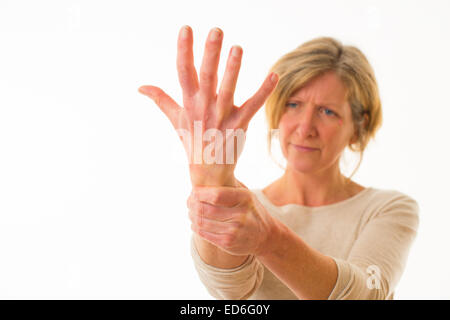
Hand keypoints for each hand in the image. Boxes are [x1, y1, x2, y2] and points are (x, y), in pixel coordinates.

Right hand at [139, 26, 277, 185]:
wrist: (208, 173)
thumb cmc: (193, 142)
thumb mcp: (175, 120)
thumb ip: (161, 100)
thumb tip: (141, 87)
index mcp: (189, 104)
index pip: (183, 73)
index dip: (184, 50)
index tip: (186, 29)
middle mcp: (204, 109)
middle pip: (206, 77)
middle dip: (210, 54)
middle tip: (216, 31)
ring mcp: (222, 118)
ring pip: (228, 90)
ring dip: (233, 70)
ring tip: (238, 48)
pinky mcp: (239, 126)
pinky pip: (252, 106)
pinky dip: (264, 91)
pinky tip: (274, 75)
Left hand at [187, 185, 277, 255]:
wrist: (265, 236)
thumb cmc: (250, 210)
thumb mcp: (246, 195)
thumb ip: (229, 186)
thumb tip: (205, 174)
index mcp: (244, 198)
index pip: (216, 195)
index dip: (200, 193)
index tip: (194, 191)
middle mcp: (241, 214)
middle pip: (206, 209)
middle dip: (192, 205)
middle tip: (189, 202)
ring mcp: (235, 230)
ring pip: (202, 222)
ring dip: (192, 216)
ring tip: (190, 212)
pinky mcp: (228, 243)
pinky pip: (205, 234)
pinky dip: (196, 227)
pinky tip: (195, 223)